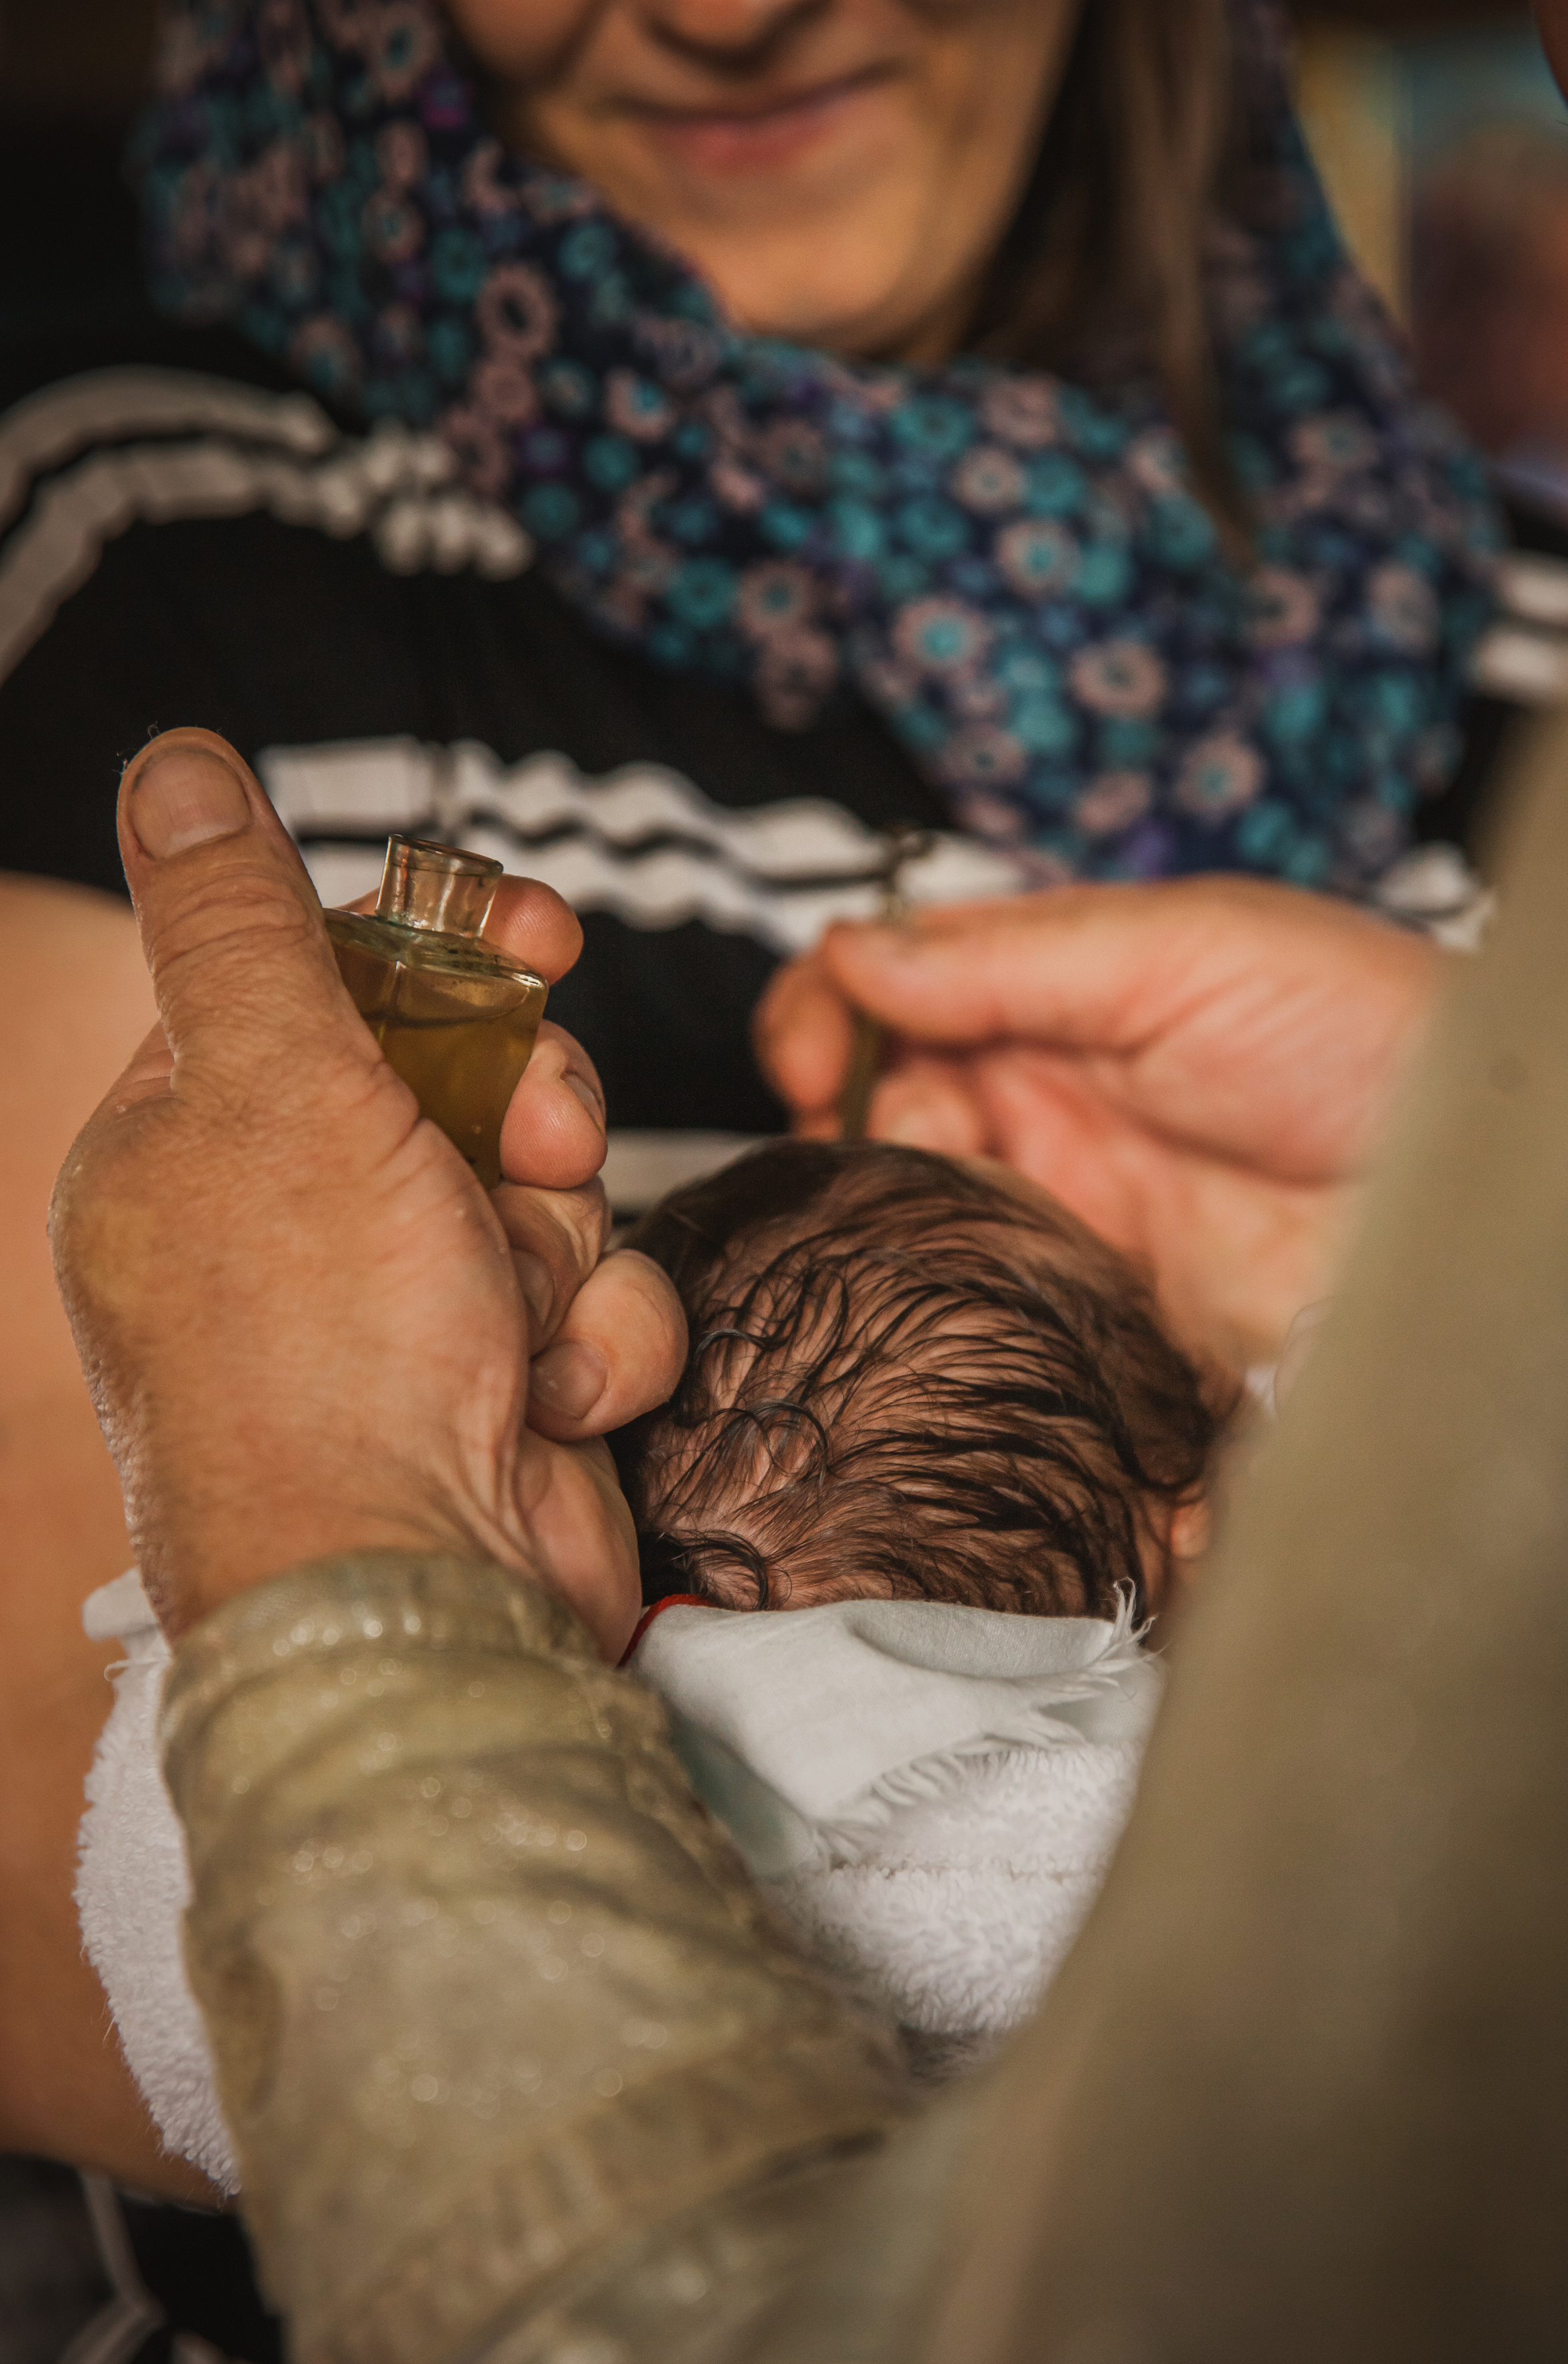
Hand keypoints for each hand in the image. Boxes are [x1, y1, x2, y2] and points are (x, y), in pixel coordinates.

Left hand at [51, 729, 683, 1657]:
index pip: (332, 984)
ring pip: (551, 1185)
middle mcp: (296, 1228)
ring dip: (560, 1242)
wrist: (417, 1599)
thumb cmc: (317, 1361)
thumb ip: (239, 921)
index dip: (447, 951)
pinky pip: (600, 1294)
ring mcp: (407, 1313)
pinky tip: (541, 1397)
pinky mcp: (507, 1382)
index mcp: (197, 1146)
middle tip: (525, 1147)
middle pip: (465, 1075)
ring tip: (511, 1314)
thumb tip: (171, 765)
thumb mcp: (273, 1087)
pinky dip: (596, 1339)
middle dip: (524, 1110)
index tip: (539, 933)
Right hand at [756, 878, 1445, 1370]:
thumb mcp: (1177, 949)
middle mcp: (1050, 1090)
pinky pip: (979, 1294)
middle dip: (846, 1114)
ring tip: (932, 1201)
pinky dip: (945, 1288)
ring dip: (890, 1199)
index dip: (829, 1010)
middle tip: (883, 1136)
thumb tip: (853, 953)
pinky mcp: (1090, 1298)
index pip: (894, 984)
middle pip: (881, 1099)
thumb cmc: (1360, 1029)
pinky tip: (956, 1279)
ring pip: (914, 1199)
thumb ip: (1007, 959)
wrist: (1467, 1182)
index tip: (813, 1050)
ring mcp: (1066, 1197)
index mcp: (1059, 984)